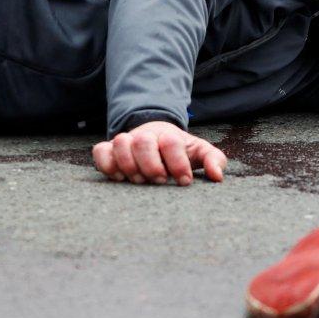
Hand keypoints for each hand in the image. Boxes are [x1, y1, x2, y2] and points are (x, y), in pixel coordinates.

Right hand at [92, 121, 227, 184]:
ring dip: (129, 164)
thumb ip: (214, 160)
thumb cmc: (181, 151)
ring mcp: (126, 142)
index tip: (184, 181)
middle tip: (159, 181)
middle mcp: (146, 136)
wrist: (158, 138)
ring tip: (139, 181)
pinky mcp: (110, 151)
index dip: (178, 163)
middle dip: (151, 165)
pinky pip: (100, 151)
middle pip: (142, 142)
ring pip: (120, 143)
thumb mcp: (200, 153)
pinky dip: (106, 163)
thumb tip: (218, 177)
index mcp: (169, 136)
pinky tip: (119, 177)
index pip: (170, 143)